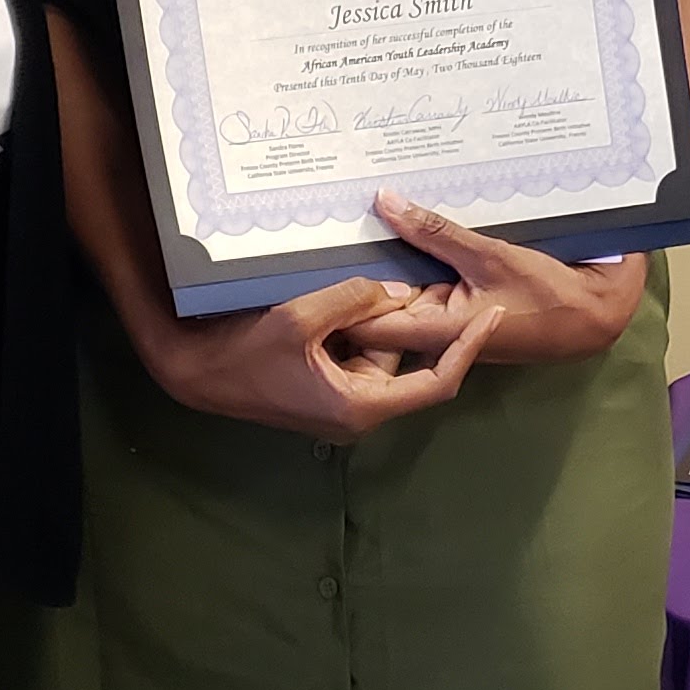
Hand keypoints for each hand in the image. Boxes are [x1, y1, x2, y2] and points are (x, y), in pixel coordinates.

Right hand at [146, 274, 504, 441]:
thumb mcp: (300, 318)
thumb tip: (398, 290)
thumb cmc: (245, 354)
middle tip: (404, 278)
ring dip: (372, 320)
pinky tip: (338, 299)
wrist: (196, 374)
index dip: (469, 348)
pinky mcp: (325, 388)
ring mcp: (341, 401)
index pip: (437, 382)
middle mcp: (359, 410)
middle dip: (406, 321)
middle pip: (405, 361)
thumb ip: (354, 299)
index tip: (493, 315)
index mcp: (363, 405)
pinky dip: (353, 327)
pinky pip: (355, 353)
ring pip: (379, 352)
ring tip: (358, 285)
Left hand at [341, 193, 648, 369]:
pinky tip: (410, 223)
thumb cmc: (548, 295)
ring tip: (367, 210)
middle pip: (382, 305)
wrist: (597, 315)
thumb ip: (436, 232)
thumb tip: (385, 202)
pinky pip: (430, 284)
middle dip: (365, 267)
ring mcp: (449, 321)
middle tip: (339, 217)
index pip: (366, 323)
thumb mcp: (490, 255)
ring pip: (406, 290)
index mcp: (434, 330)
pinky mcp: (463, 308)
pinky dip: (420, 259)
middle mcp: (435, 332)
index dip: (341, 294)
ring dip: (394, 258)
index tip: (323, 251)